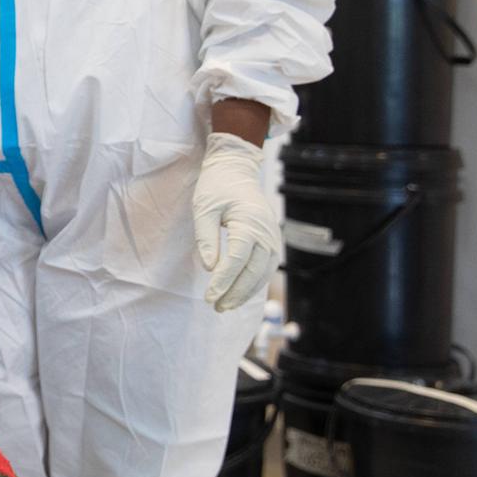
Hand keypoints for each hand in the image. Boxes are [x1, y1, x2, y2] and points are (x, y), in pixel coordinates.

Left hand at [193, 132, 280, 311]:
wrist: (235, 169)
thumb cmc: (216, 186)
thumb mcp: (203, 208)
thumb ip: (206, 238)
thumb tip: (209, 268)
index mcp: (249, 221)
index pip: (236, 259)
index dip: (223, 281)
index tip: (209, 297)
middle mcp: (266, 232)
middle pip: (253, 271)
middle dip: (235, 292)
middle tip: (216, 307)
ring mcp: (272, 237)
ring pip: (263, 273)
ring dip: (245, 292)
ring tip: (226, 306)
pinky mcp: (272, 240)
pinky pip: (266, 267)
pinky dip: (254, 283)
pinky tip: (239, 293)